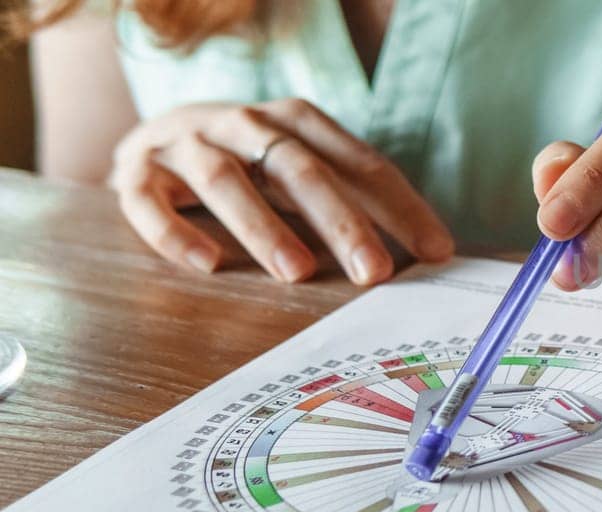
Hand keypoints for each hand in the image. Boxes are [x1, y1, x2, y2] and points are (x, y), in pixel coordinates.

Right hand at [110, 98, 454, 283]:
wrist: (156, 136)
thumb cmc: (251, 163)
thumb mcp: (303, 171)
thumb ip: (354, 201)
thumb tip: (423, 251)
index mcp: (297, 122)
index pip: (360, 164)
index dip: (401, 207)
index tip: (436, 250)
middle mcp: (244, 124)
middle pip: (299, 169)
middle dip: (342, 221)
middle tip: (375, 271)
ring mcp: (188, 144)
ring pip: (225, 180)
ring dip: (263, 227)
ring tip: (298, 272)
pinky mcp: (137, 171)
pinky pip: (149, 201)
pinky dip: (176, 233)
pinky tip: (206, 265)